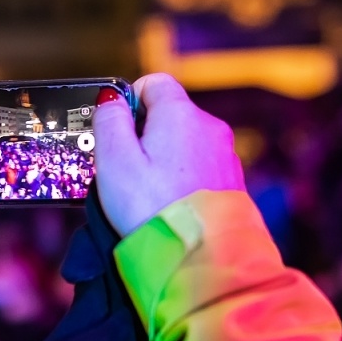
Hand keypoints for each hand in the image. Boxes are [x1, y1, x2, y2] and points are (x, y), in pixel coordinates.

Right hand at [92, 73, 244, 236]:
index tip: (116, 130)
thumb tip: (111, 100)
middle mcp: (209, 127)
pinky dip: (184, 179)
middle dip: (145, 135)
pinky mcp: (232, 182)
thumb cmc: (153, 209)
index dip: (130, 101)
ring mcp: (225, 155)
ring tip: (148, 193)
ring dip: (165, 159)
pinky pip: (200, 168)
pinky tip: (170, 204)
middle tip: (126, 169)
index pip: (154, 83)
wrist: (201, 257)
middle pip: (170, 114)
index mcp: (180, 114)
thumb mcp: (114, 161)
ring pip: (185, 143)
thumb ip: (109, 121)